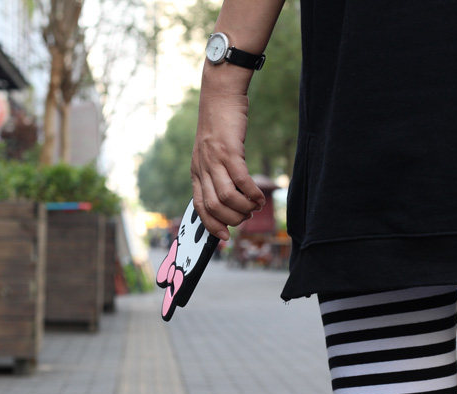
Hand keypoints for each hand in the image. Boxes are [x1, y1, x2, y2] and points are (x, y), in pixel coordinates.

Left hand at [190, 92, 265, 240]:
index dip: (211, 225)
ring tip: (254, 206)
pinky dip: (251, 192)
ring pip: (226, 197)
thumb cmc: (219, 124)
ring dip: (243, 207)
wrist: (220, 96)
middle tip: (246, 216)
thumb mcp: (211, 152)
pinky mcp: (229, 150)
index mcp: (196, 171)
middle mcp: (202, 168)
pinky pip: (240, 180)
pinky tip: (260, 196)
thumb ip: (216, 173)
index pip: (199, 206)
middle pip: (214, 206)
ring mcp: (214, 159)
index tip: (225, 236)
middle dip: (232, 218)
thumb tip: (231, 196)